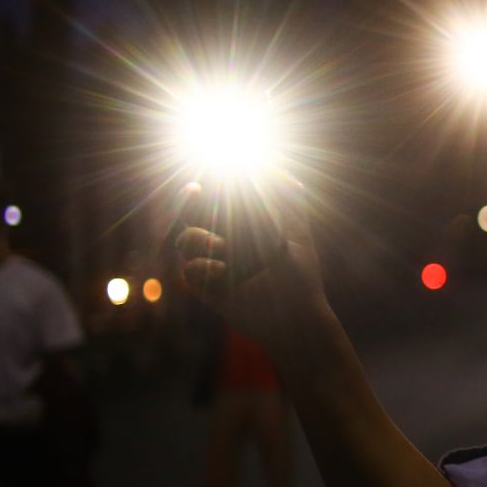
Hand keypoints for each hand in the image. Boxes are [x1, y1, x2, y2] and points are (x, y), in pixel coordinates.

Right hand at [173, 174, 330, 355]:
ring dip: (196, 238)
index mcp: (245, 227)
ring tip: (223, 248)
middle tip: (193, 190)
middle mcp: (226, 242)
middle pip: (193, 215)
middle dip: (187, 202)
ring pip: (185, 240)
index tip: (210, 176)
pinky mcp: (207, 288)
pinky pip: (189, 270)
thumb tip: (275, 168)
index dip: (210, 187)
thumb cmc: (301, 277)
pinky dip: (200, 266)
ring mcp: (214, 264)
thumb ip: (289, 201)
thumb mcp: (296, 234)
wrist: (297, 319)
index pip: (218, 200)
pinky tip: (223, 271)